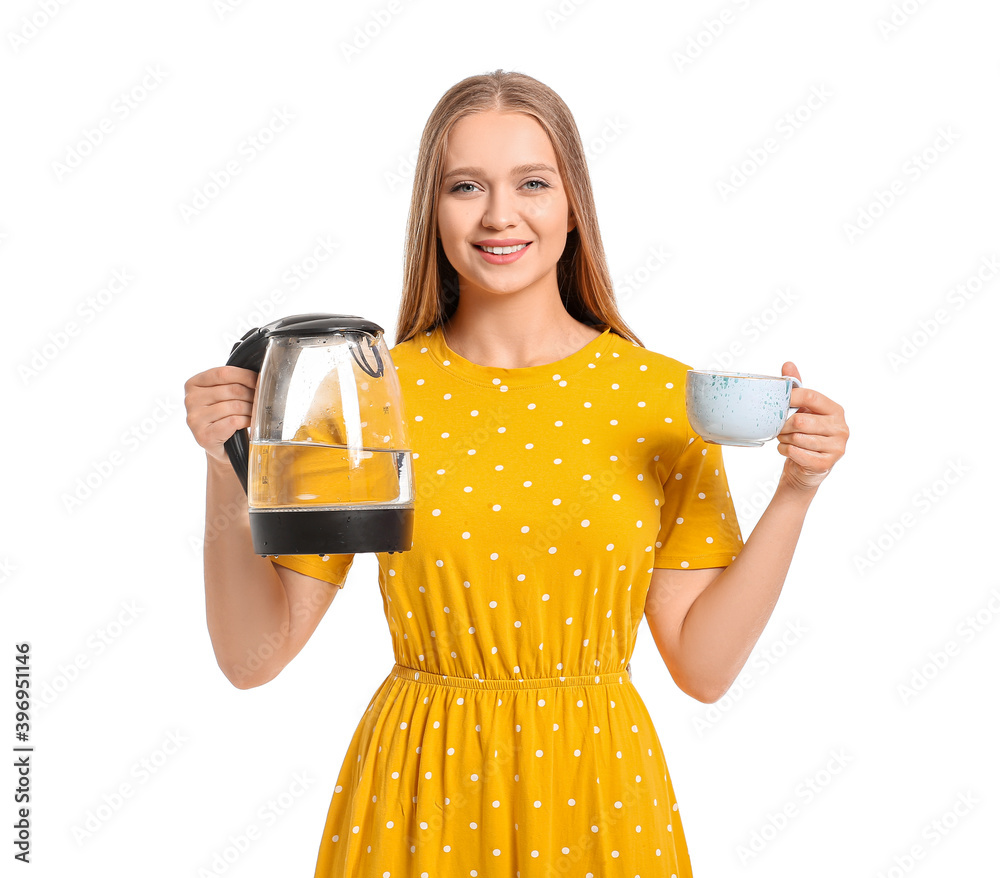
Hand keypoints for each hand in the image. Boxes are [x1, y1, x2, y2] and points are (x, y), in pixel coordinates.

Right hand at [183, 366, 257, 463]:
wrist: (220, 446)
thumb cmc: (223, 417)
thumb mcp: (223, 395)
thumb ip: (232, 382)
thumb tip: (258, 376)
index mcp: (193, 384)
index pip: (223, 373)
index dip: (245, 376)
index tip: (258, 382)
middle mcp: (190, 400)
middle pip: (232, 390)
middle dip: (252, 395)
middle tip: (260, 401)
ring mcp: (195, 419)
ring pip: (235, 406)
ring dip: (251, 409)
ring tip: (255, 413)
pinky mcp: (203, 435)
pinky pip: (233, 421)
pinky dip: (246, 421)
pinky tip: (249, 422)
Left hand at [774, 362, 848, 492]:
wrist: (806, 468)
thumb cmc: (805, 434)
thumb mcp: (803, 410)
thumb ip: (797, 388)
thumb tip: (788, 364)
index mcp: (836, 410)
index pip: (811, 396)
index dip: (791, 397)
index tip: (778, 401)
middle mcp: (841, 428)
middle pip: (801, 420)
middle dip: (783, 425)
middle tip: (779, 428)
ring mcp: (837, 447)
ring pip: (797, 438)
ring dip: (783, 439)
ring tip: (784, 439)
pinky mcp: (826, 463)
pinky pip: (796, 452)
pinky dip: (785, 451)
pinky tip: (787, 450)